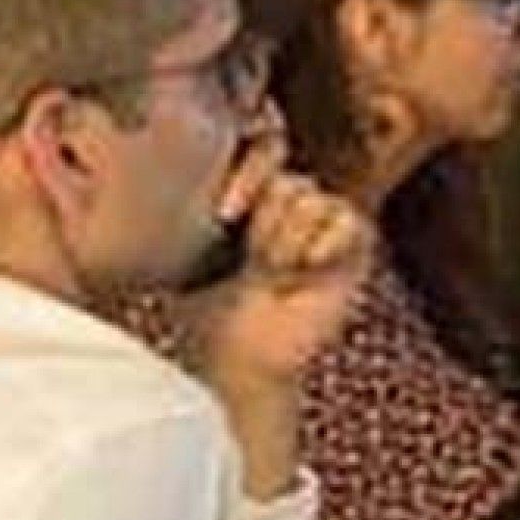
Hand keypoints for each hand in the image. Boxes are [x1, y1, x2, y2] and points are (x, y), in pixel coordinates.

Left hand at [180, 161, 376, 390]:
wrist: (242, 356)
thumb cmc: (212, 314)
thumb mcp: (192, 255)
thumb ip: (194, 213)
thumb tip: (166, 179)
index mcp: (257, 211)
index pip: (266, 163)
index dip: (249, 181)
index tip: (227, 217)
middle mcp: (294, 218)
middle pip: (291, 180)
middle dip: (267, 220)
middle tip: (256, 260)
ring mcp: (325, 235)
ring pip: (316, 199)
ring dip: (290, 238)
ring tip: (279, 271)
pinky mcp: (354, 253)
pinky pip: (349, 221)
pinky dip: (324, 243)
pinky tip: (305, 269)